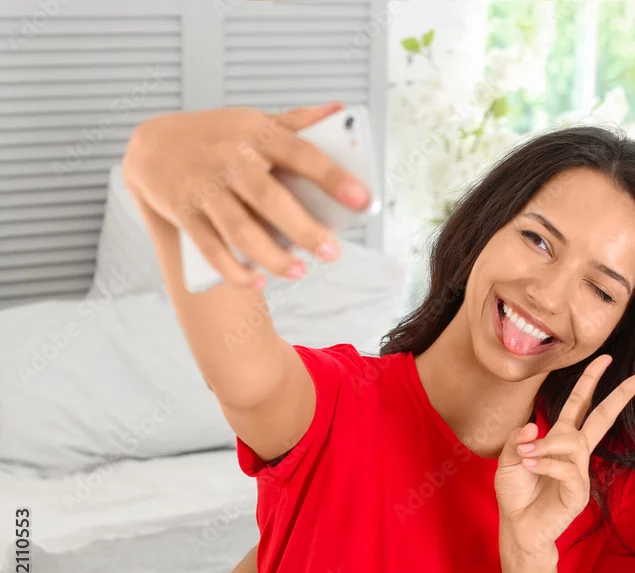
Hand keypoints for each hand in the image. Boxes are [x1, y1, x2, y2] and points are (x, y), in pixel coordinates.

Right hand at [121, 102, 370, 288]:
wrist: (152, 145)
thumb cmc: (218, 136)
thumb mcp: (254, 121)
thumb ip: (296, 120)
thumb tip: (340, 110)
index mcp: (255, 133)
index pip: (300, 153)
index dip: (332, 177)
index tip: (363, 199)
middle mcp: (229, 159)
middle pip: (270, 199)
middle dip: (304, 229)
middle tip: (332, 253)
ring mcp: (204, 188)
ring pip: (240, 229)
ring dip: (271, 256)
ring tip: (299, 272)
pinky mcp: (184, 213)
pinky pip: (210, 247)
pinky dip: (233, 269)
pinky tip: (257, 281)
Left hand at [495, 354, 634, 556]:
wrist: (519, 528)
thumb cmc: (517, 493)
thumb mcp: (508, 460)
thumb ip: (517, 440)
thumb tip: (533, 426)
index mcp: (560, 439)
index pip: (580, 405)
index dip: (590, 381)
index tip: (606, 358)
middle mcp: (575, 452)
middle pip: (602, 417)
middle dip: (620, 395)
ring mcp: (580, 472)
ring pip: (574, 443)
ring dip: (547, 446)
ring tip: (525, 457)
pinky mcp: (579, 492)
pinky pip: (568, 469)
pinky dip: (547, 465)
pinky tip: (530, 468)